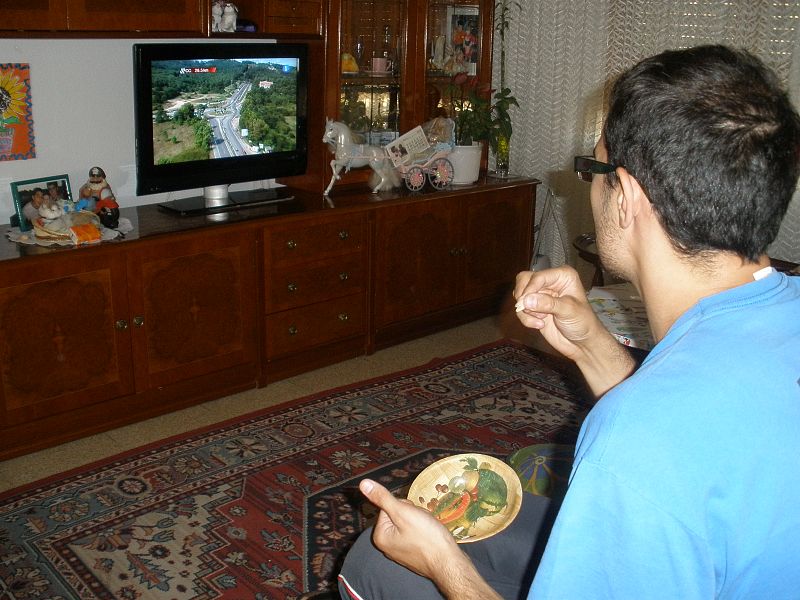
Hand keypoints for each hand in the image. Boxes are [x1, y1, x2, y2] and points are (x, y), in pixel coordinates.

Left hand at [359, 479, 501, 598]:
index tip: (414, 516)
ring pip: (409, 523)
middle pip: (397, 514)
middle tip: (423, 523)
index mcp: (380, 536)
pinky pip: (416, 534)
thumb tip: (363, 484)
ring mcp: (400, 551)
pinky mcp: (413, 554)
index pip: (388, 506)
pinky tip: (431, 536)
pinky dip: (424, 531)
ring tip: (429, 529)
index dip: (403, 506)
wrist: (448, 563)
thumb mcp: (403, 513)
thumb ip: (383, 498)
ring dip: (420, 521)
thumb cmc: (426, 537)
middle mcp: (386, 546)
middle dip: (412, 513)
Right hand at [514, 266, 599, 360]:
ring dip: (525, 311)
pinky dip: (526, 319)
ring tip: (541, 320)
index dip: (530, 289)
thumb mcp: (568, 311)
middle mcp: (550, 282)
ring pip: (519, 295)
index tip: (524, 303)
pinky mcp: (534, 308)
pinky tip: (540, 325)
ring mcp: (541, 295)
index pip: (538, 277)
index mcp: (562, 276)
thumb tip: (525, 300)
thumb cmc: (583, 323)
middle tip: (528, 310)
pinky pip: (520, 309)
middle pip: (524, 280)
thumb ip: (548, 304)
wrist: (581, 343)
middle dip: (524, 297)